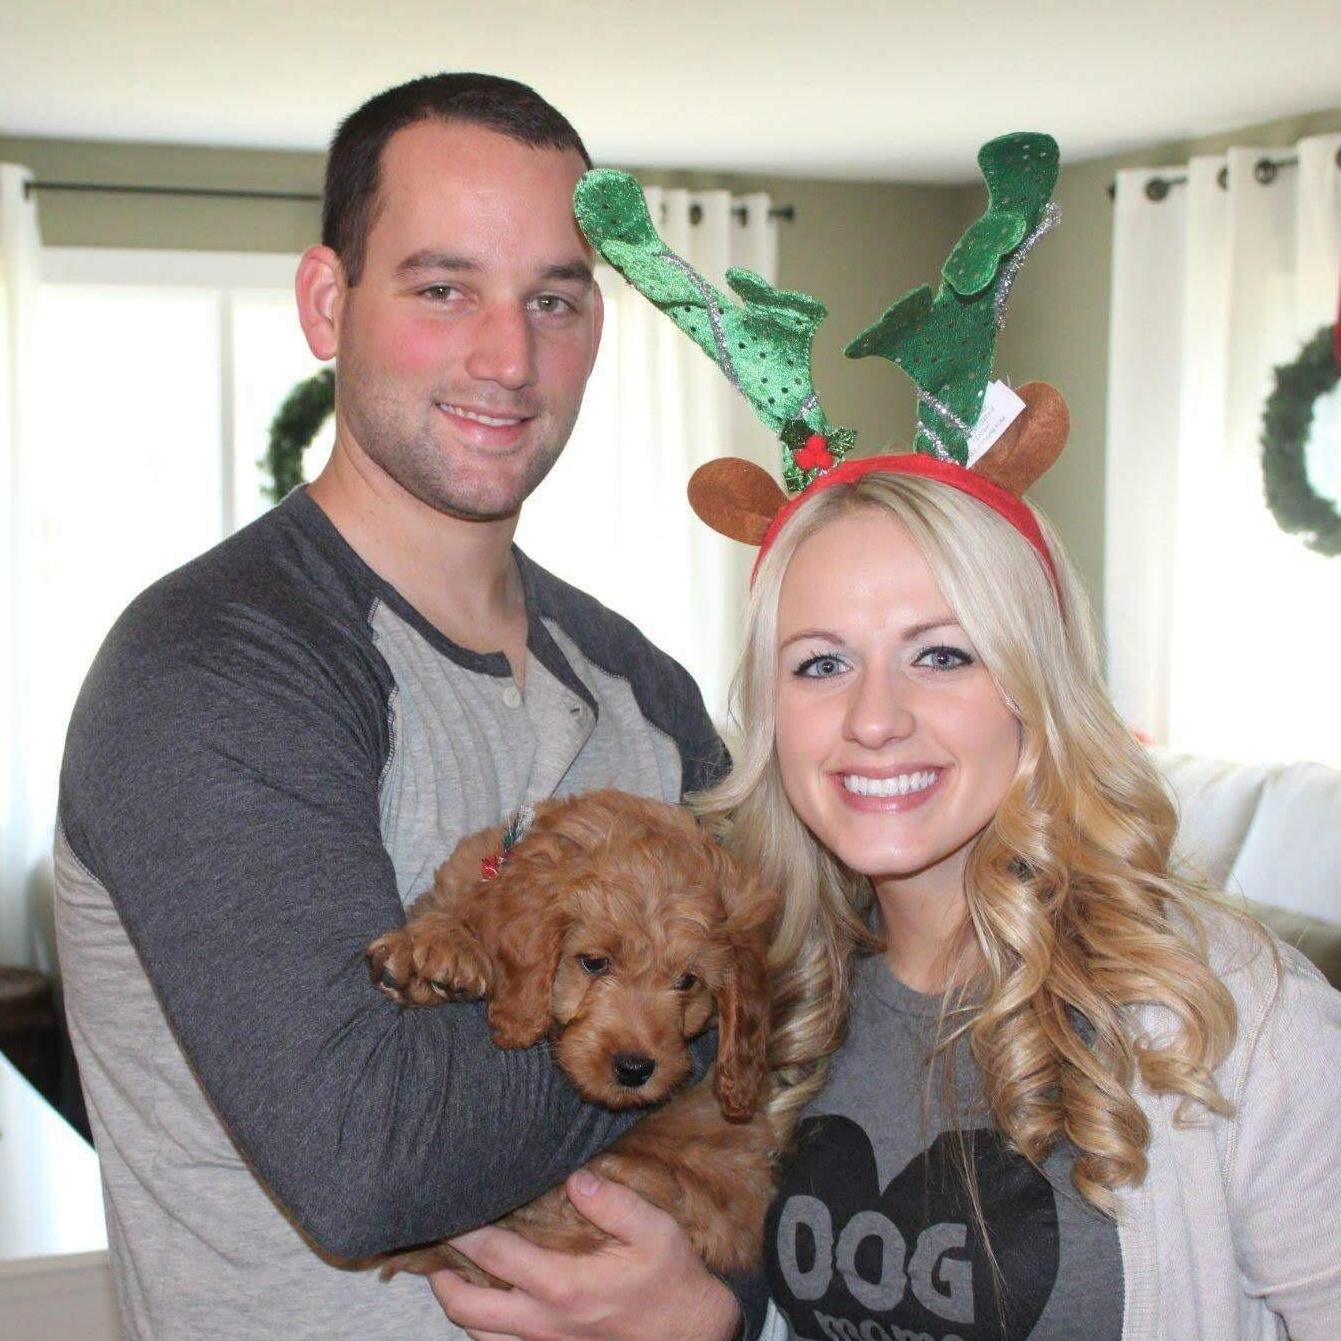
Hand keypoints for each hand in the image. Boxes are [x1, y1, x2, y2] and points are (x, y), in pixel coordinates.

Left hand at [429, 1169, 740, 1340]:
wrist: (692, 1340)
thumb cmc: (673, 1284)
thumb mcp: (657, 1232)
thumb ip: (614, 1202)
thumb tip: (576, 1177)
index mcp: (562, 1286)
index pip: (494, 1255)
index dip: (464, 1232)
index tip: (447, 1208)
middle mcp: (543, 1323)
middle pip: (467, 1307)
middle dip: (442, 1277)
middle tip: (435, 1249)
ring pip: (478, 1335)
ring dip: (460, 1305)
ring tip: (455, 1276)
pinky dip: (485, 1329)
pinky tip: (491, 1307)